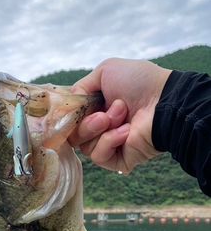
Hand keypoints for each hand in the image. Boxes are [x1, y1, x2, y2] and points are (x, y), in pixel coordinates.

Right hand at [69, 58, 171, 173]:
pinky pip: (98, 157)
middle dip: (87, 124)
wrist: (163, 100)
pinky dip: (109, 142)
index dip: (69, 117)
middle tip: (104, 115)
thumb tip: (71, 103)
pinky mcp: (117, 160)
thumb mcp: (105, 70)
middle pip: (73, 136)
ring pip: (84, 147)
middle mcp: (101, 127)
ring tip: (122, 116)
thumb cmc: (139, 82)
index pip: (71, 120)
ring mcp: (109, 144)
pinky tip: (126, 132)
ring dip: (101, 129)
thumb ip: (81, 86)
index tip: (75, 110)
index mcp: (96, 108)